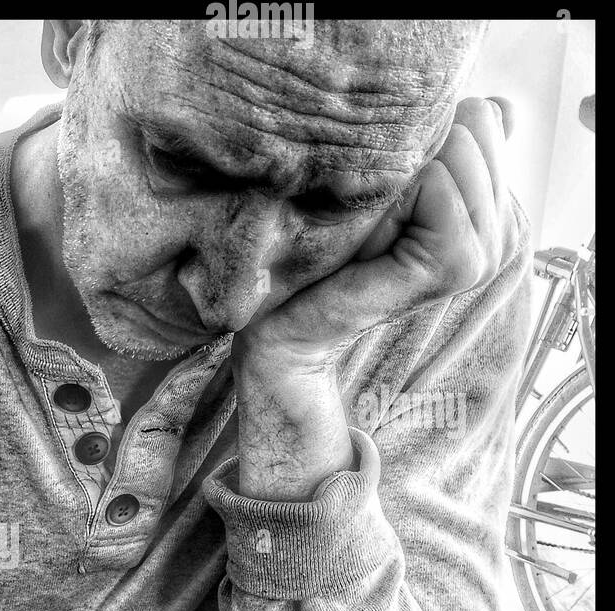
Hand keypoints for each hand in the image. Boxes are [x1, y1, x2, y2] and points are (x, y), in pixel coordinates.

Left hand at [246, 96, 514, 362]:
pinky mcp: (462, 264)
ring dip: (397, 185)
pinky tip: (370, 249)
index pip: (484, 115)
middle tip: (376, 221)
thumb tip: (500, 102)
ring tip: (371, 237)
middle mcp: (504, 228)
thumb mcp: (385, 188)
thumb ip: (442, 146)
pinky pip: (437, 182)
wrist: (288, 326)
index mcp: (494, 206)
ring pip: (456, 147)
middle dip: (411, 160)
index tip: (386, 201)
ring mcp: (490, 249)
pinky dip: (391, 206)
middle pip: (474, 123)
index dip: (418, 144)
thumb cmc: (325, 255)